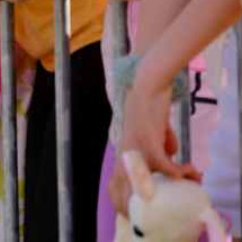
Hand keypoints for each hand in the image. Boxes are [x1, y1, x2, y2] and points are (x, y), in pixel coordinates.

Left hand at [113, 77, 198, 212]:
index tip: (132, 214)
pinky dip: (176, 172)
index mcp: (124, 153)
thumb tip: (173, 164)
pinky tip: (188, 171)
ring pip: (146, 179)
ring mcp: (135, 148)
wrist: (147, 88)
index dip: (120, 201)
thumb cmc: (149, 111)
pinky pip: (163, 164)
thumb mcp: (154, 136)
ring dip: (170, 186)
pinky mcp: (148, 140)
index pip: (114, 183)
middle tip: (153, 214)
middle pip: (121, 187)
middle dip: (133, 206)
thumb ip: (161, 151)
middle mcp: (125, 153)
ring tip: (188, 183)